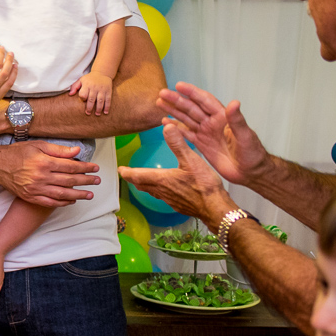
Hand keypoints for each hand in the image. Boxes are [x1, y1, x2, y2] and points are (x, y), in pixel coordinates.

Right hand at [0, 141, 99, 206]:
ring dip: (78, 195)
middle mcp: (40, 177)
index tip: (95, 167)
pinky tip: (71, 200)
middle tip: (97, 181)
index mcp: (44, 162)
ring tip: (89, 194)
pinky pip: (50, 202)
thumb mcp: (37, 145)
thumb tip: (77, 151)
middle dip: (86, 181)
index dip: (85, 167)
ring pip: (62, 194)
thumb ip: (58, 150)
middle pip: (69, 181)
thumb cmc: (17, 152)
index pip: (71, 166)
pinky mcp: (30, 197)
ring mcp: (35, 189)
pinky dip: (62, 202)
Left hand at [70, 71, 113, 114]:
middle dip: (89, 107)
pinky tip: (105, 112)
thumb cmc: (89, 78)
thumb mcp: (81, 80)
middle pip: (91, 99)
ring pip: (100, 100)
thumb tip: (70, 94)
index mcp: (87, 85)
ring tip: (97, 114)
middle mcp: (95, 88)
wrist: (102, 73)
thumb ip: (75, 87)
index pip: (83, 94)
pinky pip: (108, 100)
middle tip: (88, 113)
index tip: (83, 100)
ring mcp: (102, 90)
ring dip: (99, 108)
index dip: (83, 98)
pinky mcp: (108, 91)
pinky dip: (107, 107)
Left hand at [118, 123, 236, 225]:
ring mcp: (170, 200)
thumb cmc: (204, 186)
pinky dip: (158, 192)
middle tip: (128, 175)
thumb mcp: (191, 160)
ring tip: (142, 181)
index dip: (127, 172)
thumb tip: (167, 128)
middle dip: (134, 179)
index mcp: (162, 179)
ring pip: (152, 192)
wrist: (215, 208)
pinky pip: (163, 198)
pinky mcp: (179, 205)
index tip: (121, 170)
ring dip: (145, 186)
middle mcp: (162, 191)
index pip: (138, 175)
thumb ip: (178, 144)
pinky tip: (166, 191)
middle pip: (142, 185)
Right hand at [156, 82, 270, 186]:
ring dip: (173, 111)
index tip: (179, 86)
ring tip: (159, 103)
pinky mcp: (201, 144)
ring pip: (186, 119)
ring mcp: (205, 133)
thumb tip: (234, 103)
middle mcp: (212, 122)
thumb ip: (237, 120)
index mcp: (223, 117)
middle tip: (162, 93)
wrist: (250, 173)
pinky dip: (175, 128)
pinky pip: (185, 133)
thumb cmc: (253, 153)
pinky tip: (164, 122)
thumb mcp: (246, 136)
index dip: (192, 93)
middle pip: (192, 108)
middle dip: (177, 101)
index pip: (205, 101)